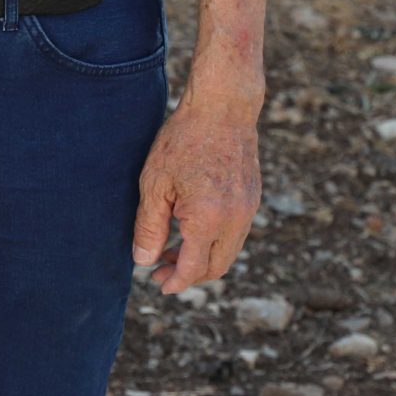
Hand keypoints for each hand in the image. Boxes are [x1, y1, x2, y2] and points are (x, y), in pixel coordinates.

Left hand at [131, 90, 260, 294]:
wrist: (222, 110)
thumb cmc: (182, 142)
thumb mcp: (154, 185)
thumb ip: (149, 227)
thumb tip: (143, 261)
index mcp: (209, 220)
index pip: (194, 268)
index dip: (176, 281)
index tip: (160, 285)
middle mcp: (236, 221)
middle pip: (215, 267)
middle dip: (188, 274)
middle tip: (159, 270)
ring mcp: (249, 210)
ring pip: (228, 251)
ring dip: (201, 258)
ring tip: (170, 250)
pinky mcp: (252, 199)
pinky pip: (235, 233)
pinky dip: (213, 241)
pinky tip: (190, 229)